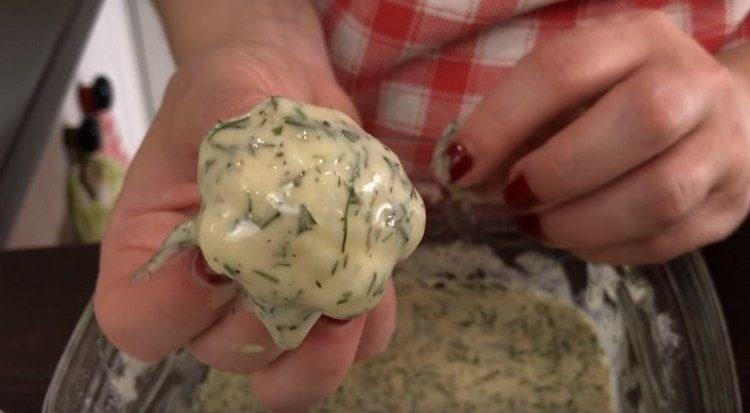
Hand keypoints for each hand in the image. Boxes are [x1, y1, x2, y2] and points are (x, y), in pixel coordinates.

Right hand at [93, 43, 396, 412]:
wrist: (286, 88)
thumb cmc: (232, 90)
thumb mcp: (218, 95)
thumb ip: (228, 141)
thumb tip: (254, 201)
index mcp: (153, 251)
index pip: (139, 321)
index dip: (174, 310)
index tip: (217, 258)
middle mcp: (205, 294)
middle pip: (224, 353)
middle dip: (266, 326)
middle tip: (302, 269)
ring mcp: (268, 303)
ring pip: (289, 375)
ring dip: (325, 353)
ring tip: (349, 300)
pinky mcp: (325, 297)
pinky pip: (355, 345)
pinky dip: (372, 325)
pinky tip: (377, 276)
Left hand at [445, 10, 749, 263]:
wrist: (725, 117)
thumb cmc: (623, 99)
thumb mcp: (578, 86)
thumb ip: (526, 119)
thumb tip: (465, 170)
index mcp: (639, 40)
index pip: (566, 69)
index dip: (503, 122)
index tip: (460, 166)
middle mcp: (694, 84)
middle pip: (640, 121)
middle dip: (558, 173)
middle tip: (515, 197)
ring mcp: (724, 147)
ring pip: (659, 194)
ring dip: (580, 223)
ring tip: (540, 225)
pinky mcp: (729, 205)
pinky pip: (665, 241)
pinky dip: (605, 249)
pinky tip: (578, 239)